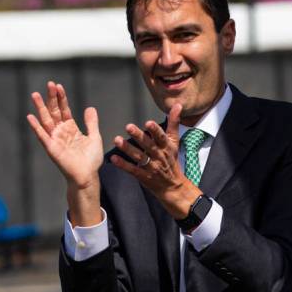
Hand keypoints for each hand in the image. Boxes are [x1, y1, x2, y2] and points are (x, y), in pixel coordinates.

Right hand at [27, 81, 103, 190]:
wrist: (88, 176)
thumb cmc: (91, 161)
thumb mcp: (94, 138)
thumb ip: (91, 123)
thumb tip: (90, 108)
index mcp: (71, 129)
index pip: (64, 109)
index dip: (61, 98)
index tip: (59, 86)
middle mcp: (61, 132)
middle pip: (54, 112)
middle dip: (51, 98)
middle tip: (49, 84)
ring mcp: (55, 140)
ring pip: (46, 120)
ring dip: (40, 108)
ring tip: (35, 94)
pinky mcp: (51, 149)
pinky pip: (42, 136)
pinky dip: (36, 127)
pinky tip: (30, 117)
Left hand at [110, 103, 200, 217]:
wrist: (173, 186)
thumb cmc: (172, 161)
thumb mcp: (175, 142)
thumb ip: (173, 123)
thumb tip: (178, 105)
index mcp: (166, 147)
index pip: (161, 137)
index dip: (155, 130)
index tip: (148, 123)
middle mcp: (159, 156)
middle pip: (148, 145)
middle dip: (139, 136)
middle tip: (128, 126)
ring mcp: (151, 167)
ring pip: (139, 157)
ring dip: (127, 148)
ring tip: (117, 140)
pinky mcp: (143, 176)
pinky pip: (132, 170)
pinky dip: (123, 164)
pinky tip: (114, 158)